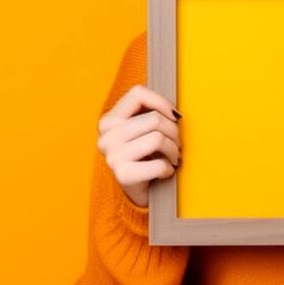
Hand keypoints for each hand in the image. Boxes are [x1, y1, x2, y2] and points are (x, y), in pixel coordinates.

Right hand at [96, 83, 181, 207]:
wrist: (136, 191)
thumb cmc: (144, 155)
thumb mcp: (141, 130)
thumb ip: (149, 114)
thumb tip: (175, 114)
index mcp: (109, 120)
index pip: (137, 94)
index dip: (161, 101)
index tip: (174, 116)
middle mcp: (107, 136)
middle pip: (155, 119)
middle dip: (174, 132)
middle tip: (177, 144)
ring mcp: (113, 156)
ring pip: (158, 139)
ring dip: (174, 150)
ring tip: (173, 157)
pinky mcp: (123, 175)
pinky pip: (159, 164)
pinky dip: (169, 168)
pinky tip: (166, 171)